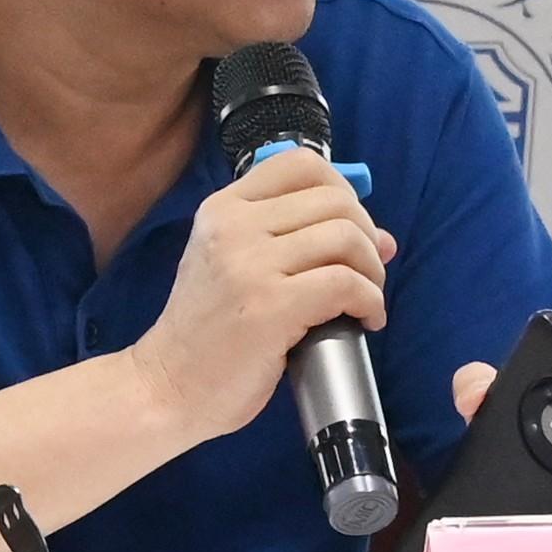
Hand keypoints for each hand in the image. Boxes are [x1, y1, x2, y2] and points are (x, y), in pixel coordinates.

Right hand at [141, 151, 391, 440]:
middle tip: (366, 273)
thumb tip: (383, 239)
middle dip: (367, 236)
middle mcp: (234, 226)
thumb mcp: (233, 266)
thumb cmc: (208, 333)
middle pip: (335, 202)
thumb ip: (294, 242)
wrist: (168, 387)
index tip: (352, 228)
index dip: (343, 190)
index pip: (301, 164)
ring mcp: (250, 265)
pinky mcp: (271, 306)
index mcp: (224, 209)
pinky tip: (366, 320)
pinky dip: (370, 301)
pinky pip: (345, 284)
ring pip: (346, 238)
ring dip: (372, 271)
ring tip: (366, 299)